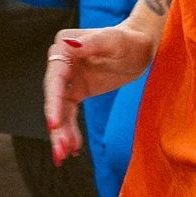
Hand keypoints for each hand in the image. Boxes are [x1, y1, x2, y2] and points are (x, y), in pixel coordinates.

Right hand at [43, 20, 158, 164]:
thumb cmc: (131, 40)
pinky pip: (70, 114)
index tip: (54, 125)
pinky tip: (73, 148)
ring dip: (61, 134)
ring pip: (60, 111)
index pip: (55, 79)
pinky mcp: (78, 91)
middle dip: (56, 126)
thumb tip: (70, 45)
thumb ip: (94, 41)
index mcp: (65, 47)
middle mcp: (62, 63)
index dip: (53, 103)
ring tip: (63, 156)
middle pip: (54, 98)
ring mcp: (69, 79)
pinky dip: (70, 131)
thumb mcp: (116, 40)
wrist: (142, 48)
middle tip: (60, 150)